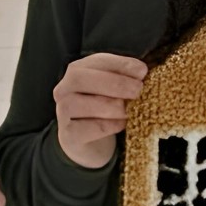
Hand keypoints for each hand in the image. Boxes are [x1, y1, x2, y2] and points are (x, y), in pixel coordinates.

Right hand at [53, 52, 147, 169]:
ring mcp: (62, 112)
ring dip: (112, 106)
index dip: (120, 64)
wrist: (92, 144)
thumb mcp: (114, 91)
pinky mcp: (69, 135)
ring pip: (82, 104)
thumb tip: (141, 71)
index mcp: (77, 71)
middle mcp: (64, 89)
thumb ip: (124, 78)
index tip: (142, 70)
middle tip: (138, 90)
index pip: (96, 61)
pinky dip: (110, 125)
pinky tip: (122, 124)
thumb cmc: (104, 110)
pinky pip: (89, 127)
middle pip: (81, 78)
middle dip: (114, 83)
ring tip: (131, 110)